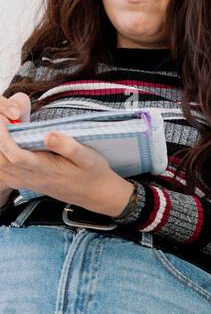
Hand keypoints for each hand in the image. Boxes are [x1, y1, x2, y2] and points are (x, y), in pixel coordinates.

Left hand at [0, 107, 135, 216]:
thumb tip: (48, 134)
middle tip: (3, 121)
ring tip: (4, 131)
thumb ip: (68, 146)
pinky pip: (4, 174)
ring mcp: (29, 182)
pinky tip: (4, 146)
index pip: (15, 155)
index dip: (3, 137)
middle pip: (1, 162)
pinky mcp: (28, 182)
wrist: (97, 194)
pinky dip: (0, 159)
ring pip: (1, 169)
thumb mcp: (88, 157)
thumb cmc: (93, 172)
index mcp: (46, 169)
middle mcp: (34, 178)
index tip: (3, 119)